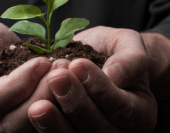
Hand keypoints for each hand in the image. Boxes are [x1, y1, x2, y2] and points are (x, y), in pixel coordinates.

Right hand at [0, 20, 65, 131]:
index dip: (16, 85)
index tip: (42, 62)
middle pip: (8, 124)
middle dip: (40, 97)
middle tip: (63, 72)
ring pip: (26, 131)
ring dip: (53, 106)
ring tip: (69, 79)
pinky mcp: (16, 129)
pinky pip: (37, 129)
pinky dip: (57, 113)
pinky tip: (70, 92)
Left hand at [28, 26, 157, 132]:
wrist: (96, 60)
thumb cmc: (113, 52)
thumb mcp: (128, 44)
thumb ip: (131, 59)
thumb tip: (115, 75)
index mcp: (140, 112)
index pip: (123, 108)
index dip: (100, 89)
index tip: (78, 65)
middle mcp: (118, 131)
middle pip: (99, 129)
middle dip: (76, 105)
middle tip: (56, 79)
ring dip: (56, 123)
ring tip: (37, 106)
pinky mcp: (70, 132)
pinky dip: (44, 129)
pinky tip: (30, 113)